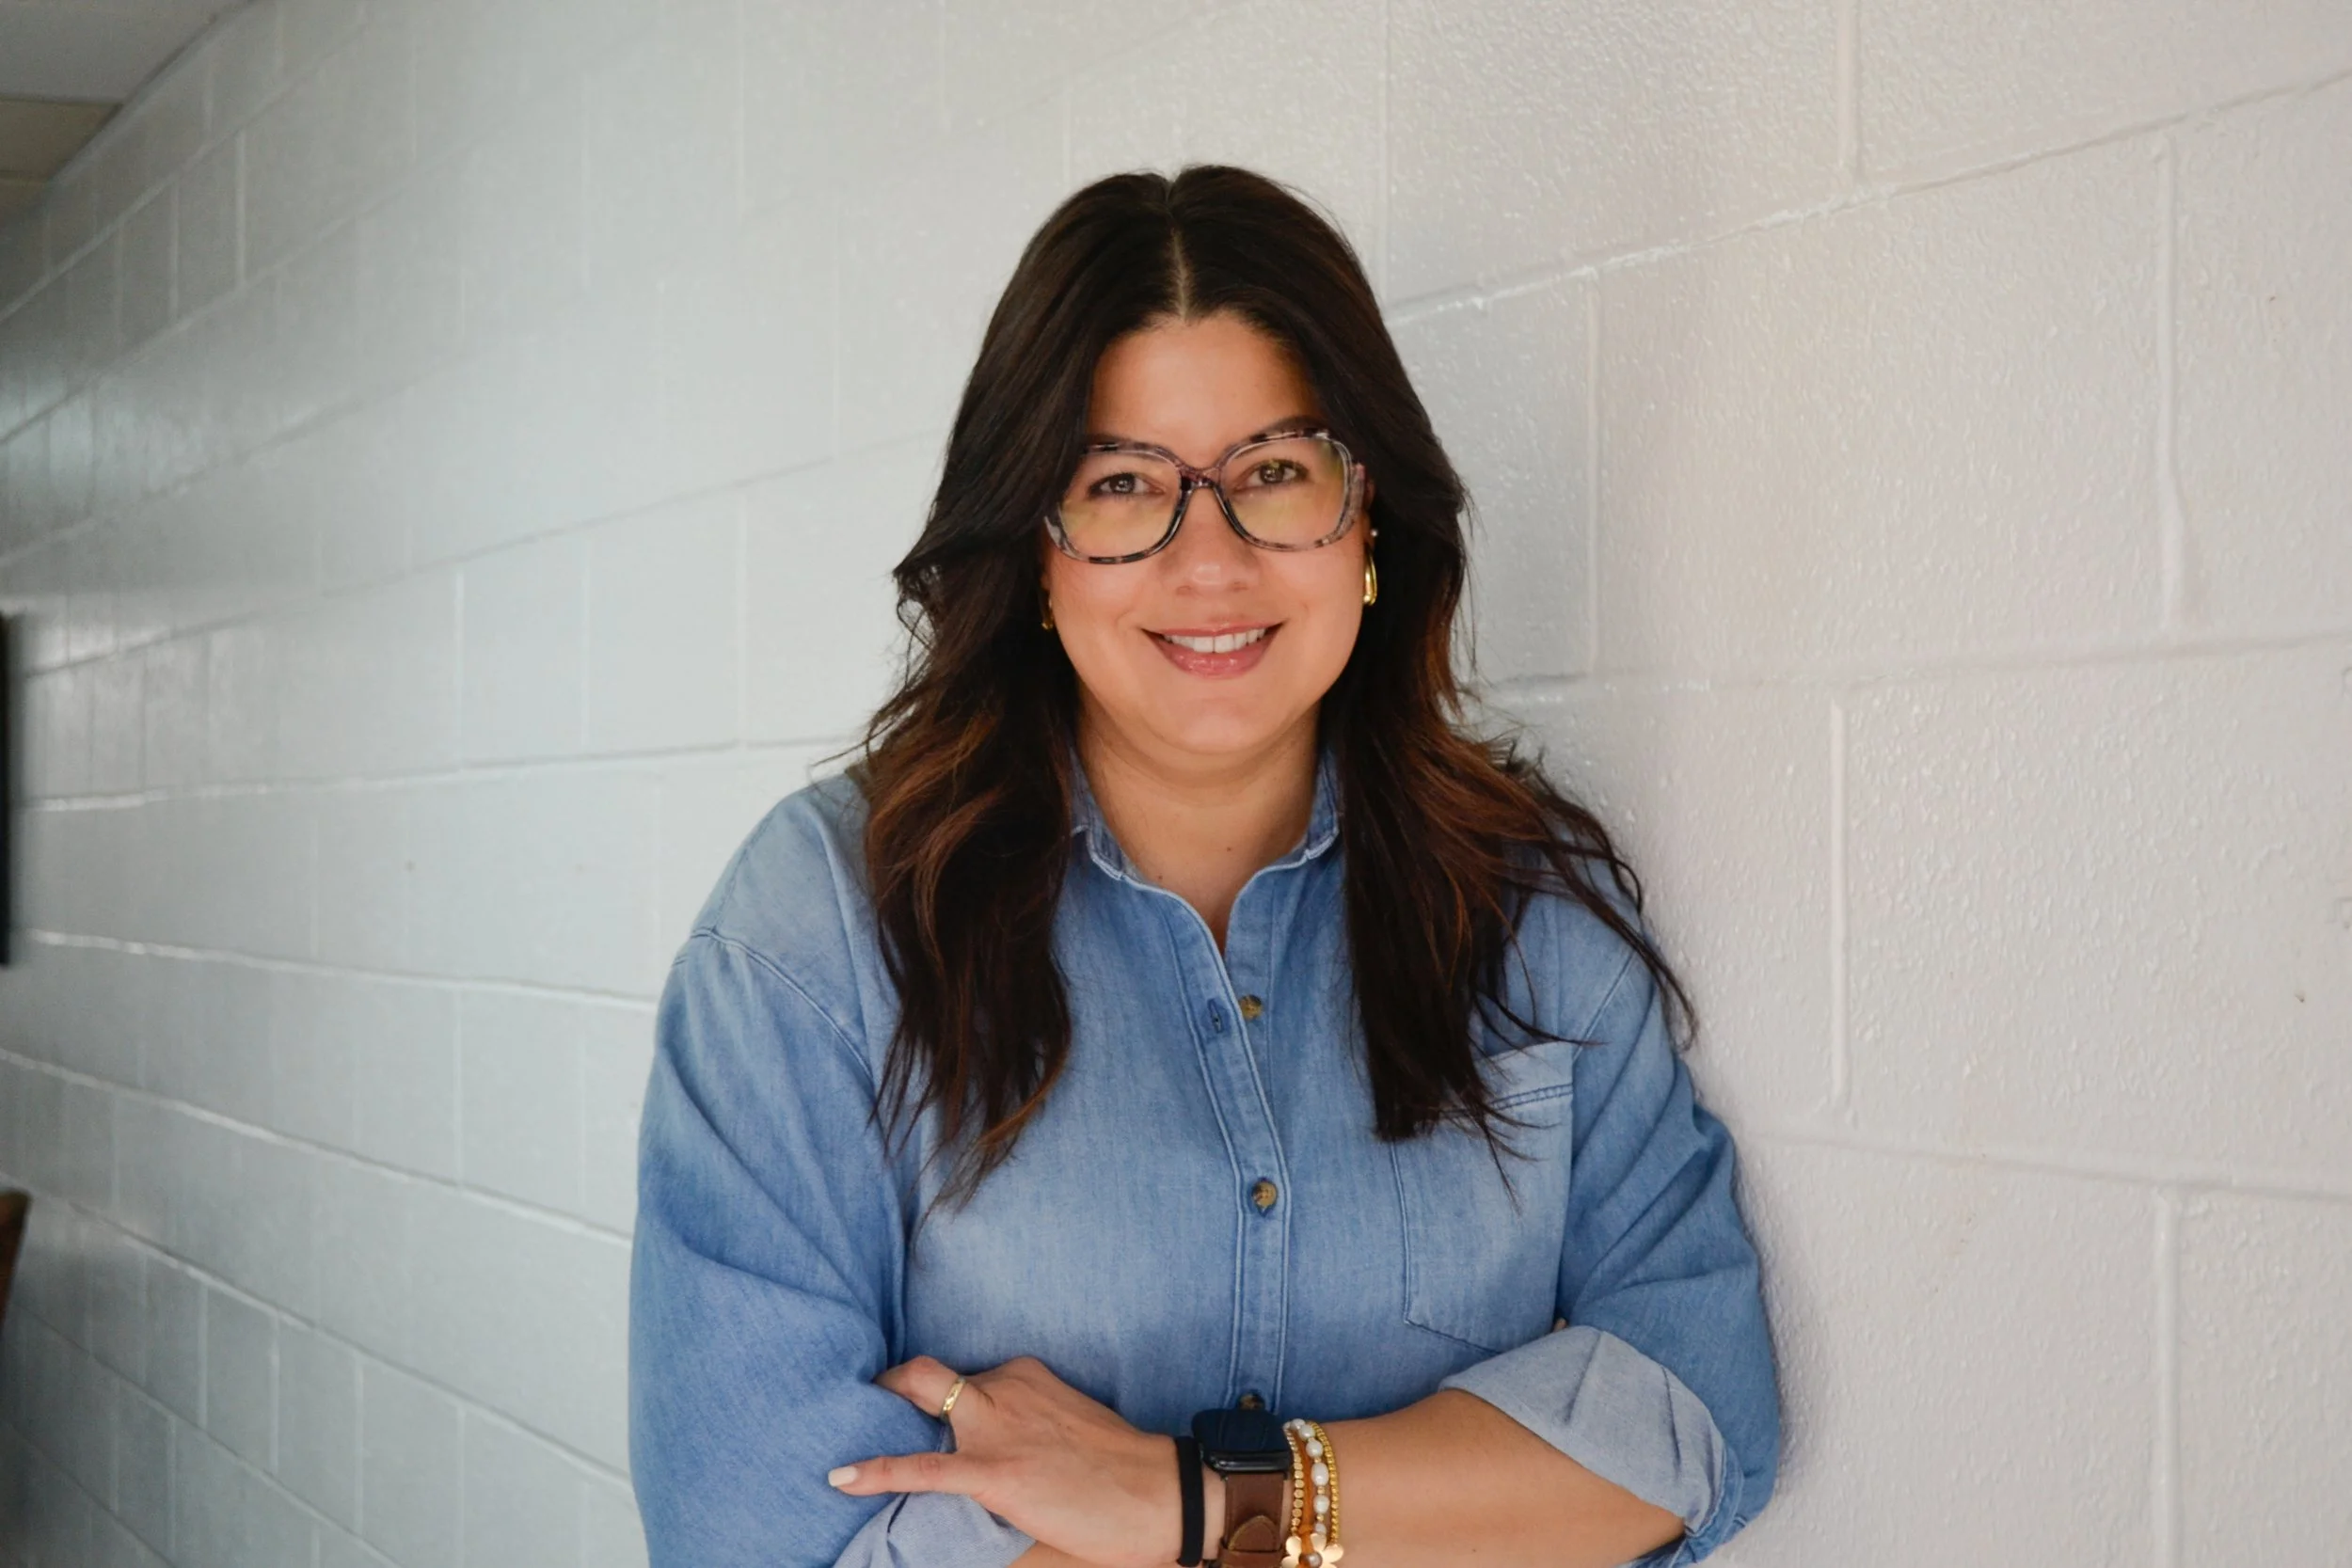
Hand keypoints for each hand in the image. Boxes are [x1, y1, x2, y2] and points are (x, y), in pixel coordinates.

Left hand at [830, 1354, 1193, 1567]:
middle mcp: (1005, 1389)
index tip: (907, 1407)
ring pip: (921, 1401)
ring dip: (882, 1417)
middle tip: (865, 1406)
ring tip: (840, 1437)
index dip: (929, 1394)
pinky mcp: (994, 1471)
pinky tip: (843, 1478)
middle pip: (927, 1374)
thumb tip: (999, 1449)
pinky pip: (923, 1467)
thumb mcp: (1068, 1425)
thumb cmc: (1121, 1468)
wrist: (1158, 1492)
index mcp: (1024, 1375)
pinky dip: (878, 1469)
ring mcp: (997, 1428)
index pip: (961, 1375)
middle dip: (891, 1387)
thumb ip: (1027, 1424)